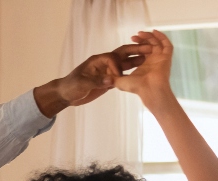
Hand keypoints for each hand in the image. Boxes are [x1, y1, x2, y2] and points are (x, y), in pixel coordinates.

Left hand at [33, 42, 151, 116]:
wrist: (66, 94)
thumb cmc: (71, 86)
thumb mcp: (81, 84)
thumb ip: (96, 81)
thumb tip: (112, 80)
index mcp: (97, 60)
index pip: (112, 58)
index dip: (118, 66)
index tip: (119, 77)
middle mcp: (104, 63)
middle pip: (122, 55)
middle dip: (135, 52)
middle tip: (149, 49)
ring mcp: (107, 71)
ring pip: (125, 64)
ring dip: (137, 61)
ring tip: (151, 59)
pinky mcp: (109, 80)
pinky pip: (123, 75)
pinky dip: (132, 74)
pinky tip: (142, 74)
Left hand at [115, 30, 174, 108]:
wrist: (150, 90)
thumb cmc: (136, 87)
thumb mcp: (120, 82)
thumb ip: (113, 78)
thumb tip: (107, 77)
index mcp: (141, 67)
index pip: (137, 53)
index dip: (133, 47)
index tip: (130, 44)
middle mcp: (151, 62)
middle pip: (147, 46)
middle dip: (141, 40)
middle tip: (135, 36)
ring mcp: (159, 59)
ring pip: (155, 43)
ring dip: (148, 37)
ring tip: (141, 33)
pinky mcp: (166, 57)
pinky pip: (166, 44)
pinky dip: (162, 37)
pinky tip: (155, 32)